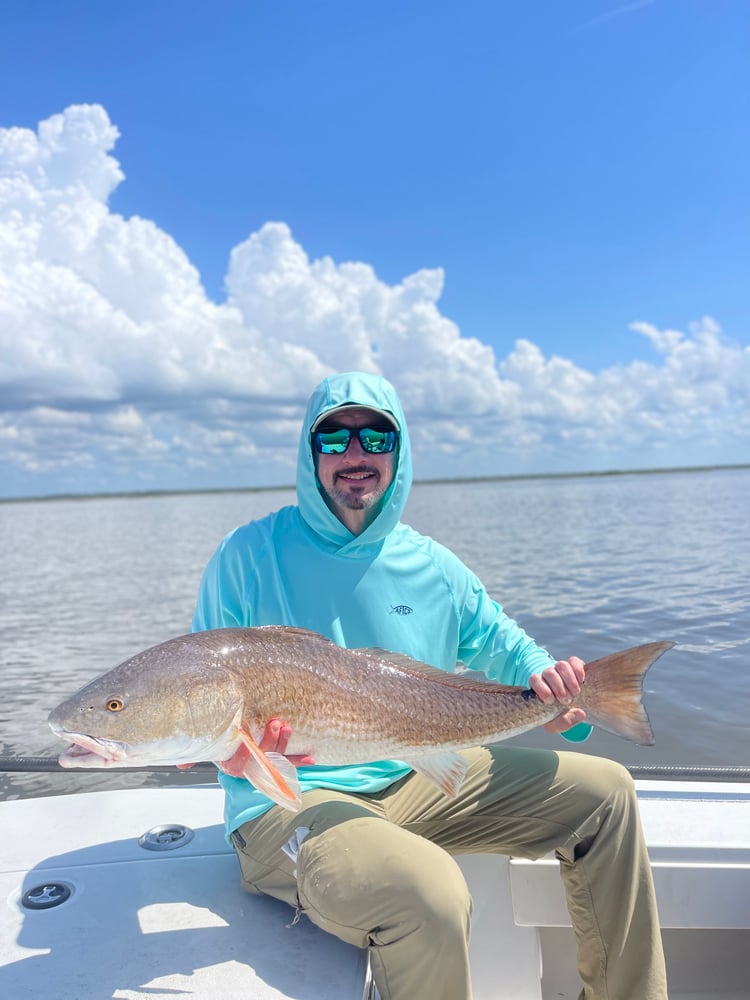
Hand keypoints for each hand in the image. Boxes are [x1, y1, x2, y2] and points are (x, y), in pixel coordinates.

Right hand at [176, 718, 315, 770]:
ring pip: (274, 759)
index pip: (236, 761)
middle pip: (259, 759)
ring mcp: (261, 761)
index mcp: (228, 759)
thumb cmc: (217, 730)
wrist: (228, 729)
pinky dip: (299, 759)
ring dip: (284, 746)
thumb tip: (181, 764)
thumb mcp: (206, 738)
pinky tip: (312, 758)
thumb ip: (195, 751)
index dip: (245, 752)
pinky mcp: (274, 757)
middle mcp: (245, 764)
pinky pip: (287, 761)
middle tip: (276, 722)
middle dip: (269, 743)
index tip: (249, 737)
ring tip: (288, 727)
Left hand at [529, 657, 586, 733]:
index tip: (551, 701)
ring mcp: (560, 669)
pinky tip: (581, 681)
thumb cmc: (557, 715)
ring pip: (561, 665)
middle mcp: (548, 675)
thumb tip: (580, 713)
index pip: (534, 679)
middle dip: (559, 688)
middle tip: (566, 700)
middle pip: (549, 672)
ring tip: (575, 693)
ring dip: (569, 680)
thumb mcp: (556, 724)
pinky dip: (578, 670)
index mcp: (538, 687)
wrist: (568, 707)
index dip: (542, 689)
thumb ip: (564, 722)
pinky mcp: (574, 665)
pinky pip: (574, 661)